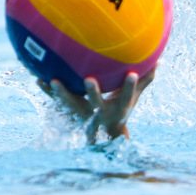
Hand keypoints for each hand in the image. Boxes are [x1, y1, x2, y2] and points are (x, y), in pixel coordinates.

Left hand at [38, 68, 155, 143]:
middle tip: (89, 80)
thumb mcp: (135, 97)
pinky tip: (37, 77)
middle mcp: (100, 112)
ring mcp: (84, 112)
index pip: (126, 97)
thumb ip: (145, 80)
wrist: (104, 134)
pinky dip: (47, 90)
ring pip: (72, 103)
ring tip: (54, 80)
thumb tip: (158, 60)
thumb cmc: (121, 108)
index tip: (131, 73)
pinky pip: (58, 100)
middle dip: (93, 92)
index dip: (129, 86)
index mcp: (118, 108)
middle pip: (96, 102)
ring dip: (62, 93)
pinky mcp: (71, 110)